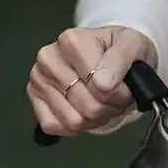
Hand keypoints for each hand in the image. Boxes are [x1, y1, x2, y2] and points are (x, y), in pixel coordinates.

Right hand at [27, 26, 155, 135]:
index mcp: (70, 41)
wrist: (110, 51)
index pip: (100, 88)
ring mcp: (38, 79)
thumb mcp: (132, 45)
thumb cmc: (120, 49)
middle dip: (108, 107)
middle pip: (88, 107)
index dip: (120, 94)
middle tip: (114, 95)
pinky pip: (55, 126)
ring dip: (94, 119)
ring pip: (73, 121)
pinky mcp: (34, 98)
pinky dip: (75, 125)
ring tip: (100, 101)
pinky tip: (83, 109)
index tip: (125, 85)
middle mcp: (48, 58)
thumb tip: (102, 84)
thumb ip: (120, 60)